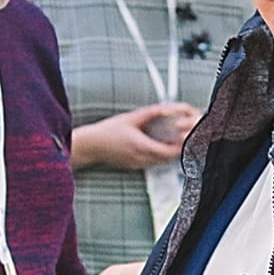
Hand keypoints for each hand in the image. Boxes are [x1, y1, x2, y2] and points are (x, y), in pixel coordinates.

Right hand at [73, 104, 195, 171]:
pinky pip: (149, 164)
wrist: (91, 145)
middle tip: (176, 138)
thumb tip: (165, 108)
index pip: (170, 152)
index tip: (182, 138)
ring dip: (165, 154)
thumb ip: (150, 113)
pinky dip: (155, 157)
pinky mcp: (132, 166)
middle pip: (167, 159)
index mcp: (142, 146)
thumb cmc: (107, 131)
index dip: (180, 146)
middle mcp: (141, 158)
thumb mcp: (131, 118)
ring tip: (164, 141)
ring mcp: (136, 164)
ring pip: (159, 163)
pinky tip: (150, 146)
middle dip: (174, 150)